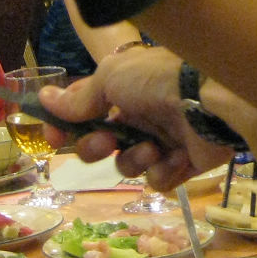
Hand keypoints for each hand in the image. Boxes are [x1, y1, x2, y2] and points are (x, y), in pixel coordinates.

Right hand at [39, 49, 231, 190]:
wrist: (212, 100)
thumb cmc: (158, 80)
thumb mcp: (112, 77)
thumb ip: (81, 96)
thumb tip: (44, 98)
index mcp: (126, 90)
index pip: (86, 111)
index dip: (67, 127)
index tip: (54, 138)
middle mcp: (144, 114)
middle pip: (103, 143)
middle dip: (97, 147)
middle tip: (107, 142)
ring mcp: (166, 139)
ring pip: (129, 164)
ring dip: (135, 159)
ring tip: (153, 148)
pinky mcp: (187, 162)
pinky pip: (160, 179)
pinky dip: (164, 171)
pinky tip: (175, 158)